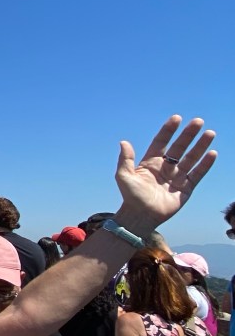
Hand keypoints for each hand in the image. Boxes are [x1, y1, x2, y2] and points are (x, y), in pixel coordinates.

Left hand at [114, 115, 216, 236]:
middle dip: (188, 134)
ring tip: (210, 133)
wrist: (141, 216)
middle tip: (198, 121)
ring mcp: (176, 177)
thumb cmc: (131, 196)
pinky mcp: (186, 188)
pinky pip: (197, 174)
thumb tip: (124, 142)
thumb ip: (125, 159)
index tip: (177, 118)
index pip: (161, 142)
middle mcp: (165, 167)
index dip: (169, 130)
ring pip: (191, 158)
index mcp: (151, 162)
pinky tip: (212, 153)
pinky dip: (205, 164)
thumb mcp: (124, 176)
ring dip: (200, 146)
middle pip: (179, 147)